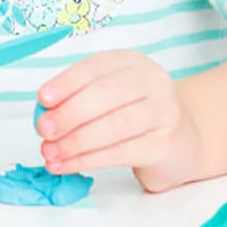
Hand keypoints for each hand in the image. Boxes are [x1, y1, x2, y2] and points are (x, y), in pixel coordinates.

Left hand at [37, 50, 202, 189]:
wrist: (184, 140)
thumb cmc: (136, 114)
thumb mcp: (110, 96)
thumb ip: (79, 98)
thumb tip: (44, 113)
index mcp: (132, 62)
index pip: (94, 68)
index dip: (66, 83)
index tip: (42, 99)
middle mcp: (152, 82)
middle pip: (105, 95)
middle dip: (69, 114)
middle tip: (44, 130)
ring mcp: (165, 112)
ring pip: (113, 127)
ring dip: (75, 142)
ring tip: (50, 153)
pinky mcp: (167, 144)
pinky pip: (121, 153)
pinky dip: (89, 160)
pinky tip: (69, 165)